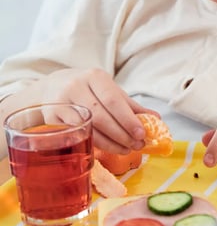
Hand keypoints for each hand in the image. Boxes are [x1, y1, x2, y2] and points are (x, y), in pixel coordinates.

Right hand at [33, 68, 159, 152]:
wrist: (51, 87)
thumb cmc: (86, 89)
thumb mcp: (107, 89)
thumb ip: (130, 105)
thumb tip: (155, 118)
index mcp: (94, 76)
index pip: (113, 100)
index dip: (128, 119)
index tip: (142, 133)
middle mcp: (76, 87)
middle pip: (101, 116)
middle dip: (122, 134)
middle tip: (137, 144)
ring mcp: (62, 103)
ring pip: (89, 128)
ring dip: (111, 143)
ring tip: (127, 149)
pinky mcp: (52, 119)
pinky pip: (77, 135)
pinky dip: (95, 144)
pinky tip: (108, 148)